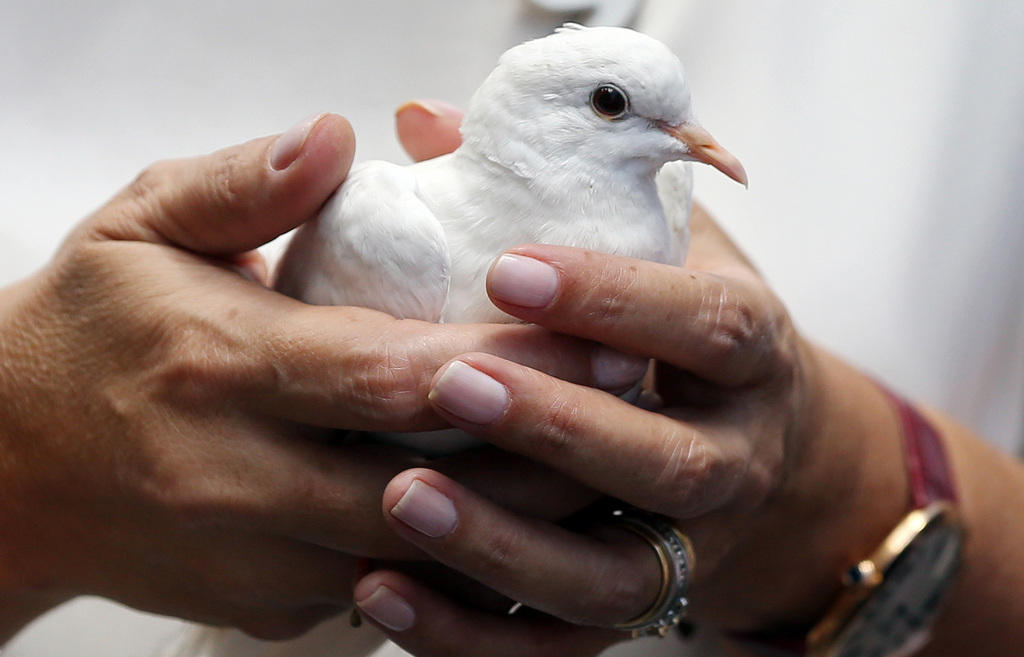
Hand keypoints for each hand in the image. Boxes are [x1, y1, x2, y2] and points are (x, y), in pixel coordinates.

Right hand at [0, 113, 629, 639]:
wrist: (8, 469)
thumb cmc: (83, 336)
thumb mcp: (135, 228)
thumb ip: (240, 185)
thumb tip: (336, 137)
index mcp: (219, 369)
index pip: (390, 372)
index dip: (506, 359)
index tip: (598, 336)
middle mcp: (242, 479)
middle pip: (433, 477)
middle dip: (546, 446)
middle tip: (631, 401)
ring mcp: (257, 558)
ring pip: (427, 547)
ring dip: (521, 508)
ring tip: (601, 455)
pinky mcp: (270, 605)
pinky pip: (393, 583)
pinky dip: (462, 548)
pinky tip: (513, 505)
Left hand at [350, 104, 913, 655]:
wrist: (769, 454)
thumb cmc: (694, 334)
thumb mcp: (668, 246)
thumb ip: (569, 192)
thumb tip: (424, 124)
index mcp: (749, 354)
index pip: (709, 325)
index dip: (619, 299)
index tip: (512, 268)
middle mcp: (733, 461)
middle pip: (664, 464)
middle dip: (558, 426)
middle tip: (453, 384)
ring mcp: (689, 549)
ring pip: (610, 575)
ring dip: (503, 544)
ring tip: (400, 500)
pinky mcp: (637, 612)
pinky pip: (559, 645)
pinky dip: (472, 633)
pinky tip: (382, 591)